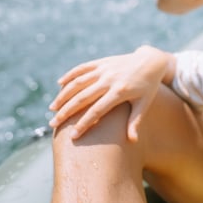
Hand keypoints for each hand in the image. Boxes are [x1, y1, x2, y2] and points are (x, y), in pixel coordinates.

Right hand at [48, 46, 170, 140]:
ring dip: (63, 95)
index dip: (84, 123)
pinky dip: (69, 75)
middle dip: (66, 112)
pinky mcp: (101, 62)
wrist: (151, 61)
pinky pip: (81, 68)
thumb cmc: (148, 87)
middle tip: (53, 124)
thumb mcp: (144, 104)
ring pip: (78, 82)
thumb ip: (135, 121)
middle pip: (82, 97)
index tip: (72, 136)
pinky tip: (59, 85)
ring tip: (52, 108)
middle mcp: (109, 79)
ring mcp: (104, 69)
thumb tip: (132, 141)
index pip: (97, 111)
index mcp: (120, 92)